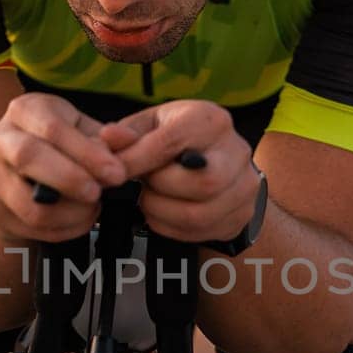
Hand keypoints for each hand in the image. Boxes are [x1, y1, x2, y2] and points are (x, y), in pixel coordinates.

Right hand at [0, 93, 127, 241]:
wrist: (20, 175)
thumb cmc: (59, 147)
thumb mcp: (83, 133)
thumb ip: (106, 138)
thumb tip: (126, 139)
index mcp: (24, 110)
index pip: (52, 128)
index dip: (86, 153)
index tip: (116, 172)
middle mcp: (0, 138)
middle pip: (28, 157)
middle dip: (70, 179)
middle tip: (98, 193)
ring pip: (29, 202)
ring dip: (70, 212)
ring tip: (92, 208)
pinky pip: (32, 227)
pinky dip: (64, 229)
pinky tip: (80, 219)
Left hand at [99, 100, 259, 242]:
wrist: (222, 164)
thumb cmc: (181, 141)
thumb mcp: (155, 125)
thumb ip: (130, 133)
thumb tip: (108, 137)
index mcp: (211, 120)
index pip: (172, 143)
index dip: (137, 161)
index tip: (114, 171)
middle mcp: (236, 151)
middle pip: (200, 183)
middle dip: (159, 188)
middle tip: (143, 183)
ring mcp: (244, 187)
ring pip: (197, 213)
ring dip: (161, 211)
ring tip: (149, 198)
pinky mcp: (241, 215)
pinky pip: (198, 231)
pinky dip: (169, 226)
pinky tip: (162, 212)